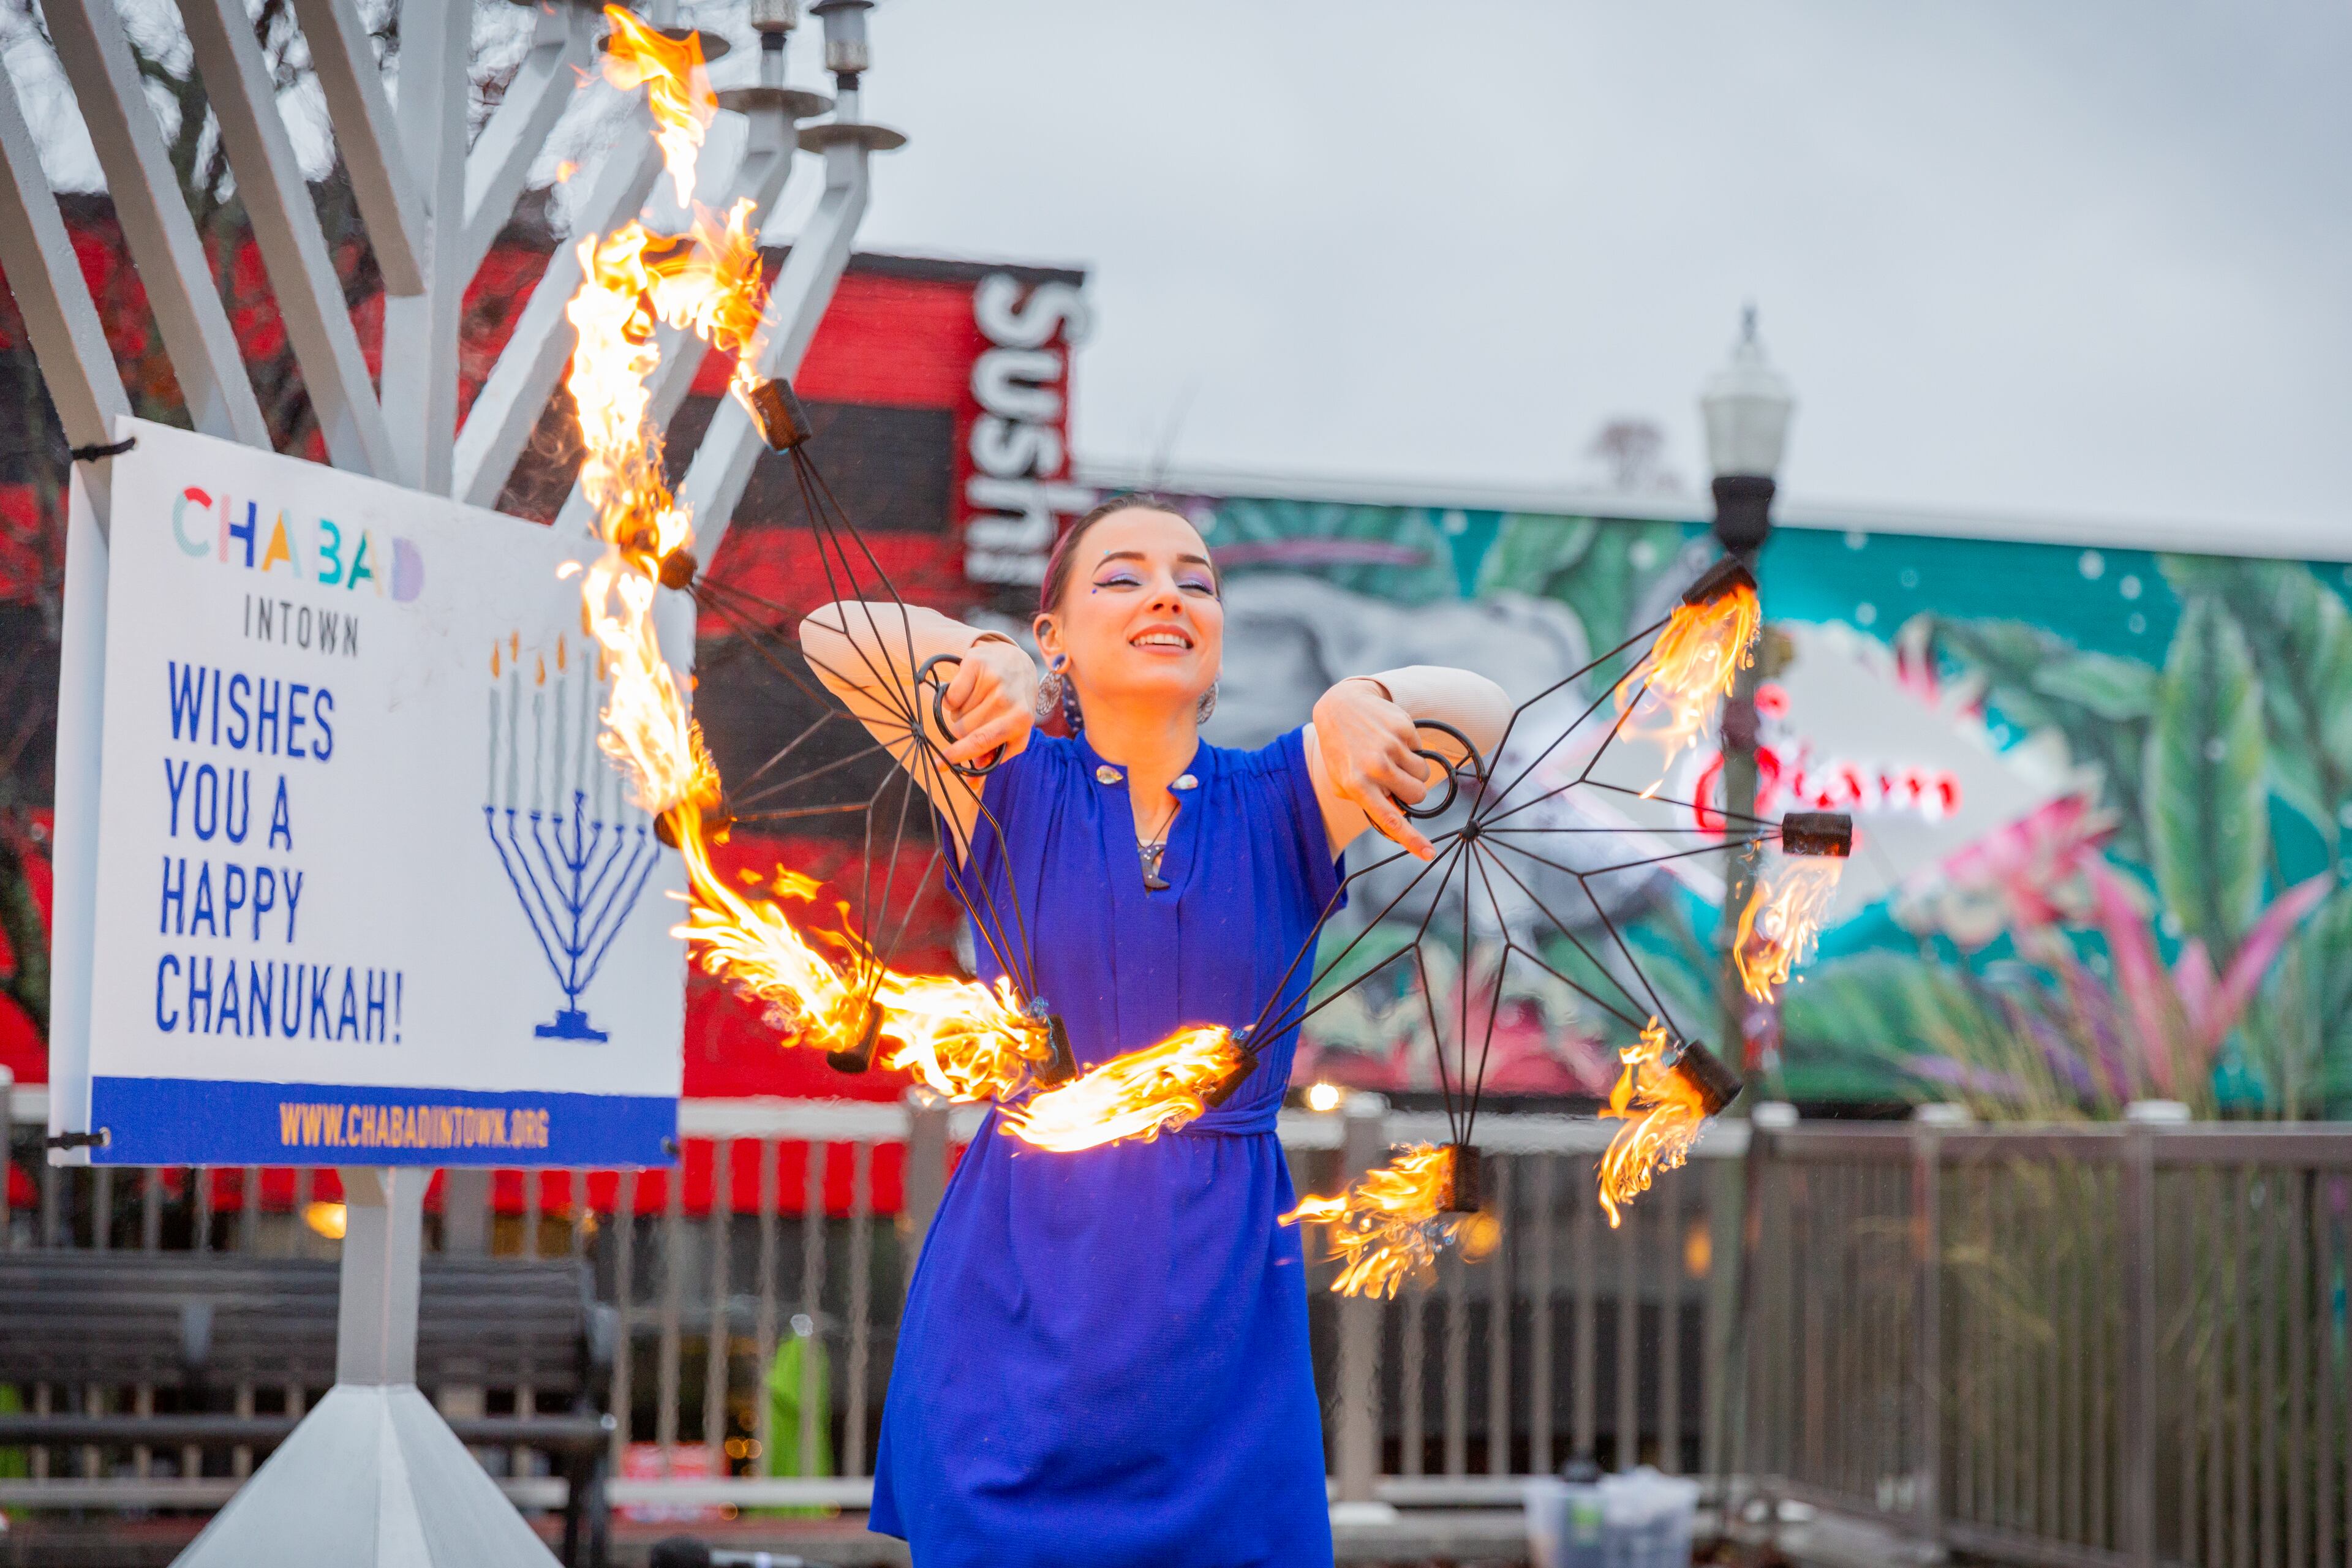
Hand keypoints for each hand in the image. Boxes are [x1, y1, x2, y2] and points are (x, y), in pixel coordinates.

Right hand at [939, 637, 1035, 766]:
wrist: (1018, 663)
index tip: (941, 764)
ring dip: (961, 713)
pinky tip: (969, 690)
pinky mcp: (975, 662)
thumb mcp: (1015, 731)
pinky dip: (953, 697)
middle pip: (962, 730)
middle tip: (978, 717)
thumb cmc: (1014, 705)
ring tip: (978, 702)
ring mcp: (991, 678)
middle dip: (963, 730)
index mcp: (1020, 720)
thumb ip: (995, 756)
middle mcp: (1007, 698)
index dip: (958, 754)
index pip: (981, 741)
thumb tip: (973, 782)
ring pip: (955, 714)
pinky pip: (950, 695)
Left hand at [1313, 677, 1439, 859]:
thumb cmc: (1342, 749)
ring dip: (1412, 770)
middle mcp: (1375, 767)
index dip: (1411, 840)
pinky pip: (1421, 749)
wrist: (1341, 706)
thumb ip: (1367, 800)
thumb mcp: (1343, 779)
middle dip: (1412, 792)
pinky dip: (1410, 748)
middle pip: (1417, 795)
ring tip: (1391, 757)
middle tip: (1397, 781)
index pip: (1389, 819)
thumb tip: (1399, 814)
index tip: (1429, 854)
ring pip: (1423, 774)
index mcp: (1358, 785)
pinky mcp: (1403, 728)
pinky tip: (1390, 738)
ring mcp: (1391, 746)